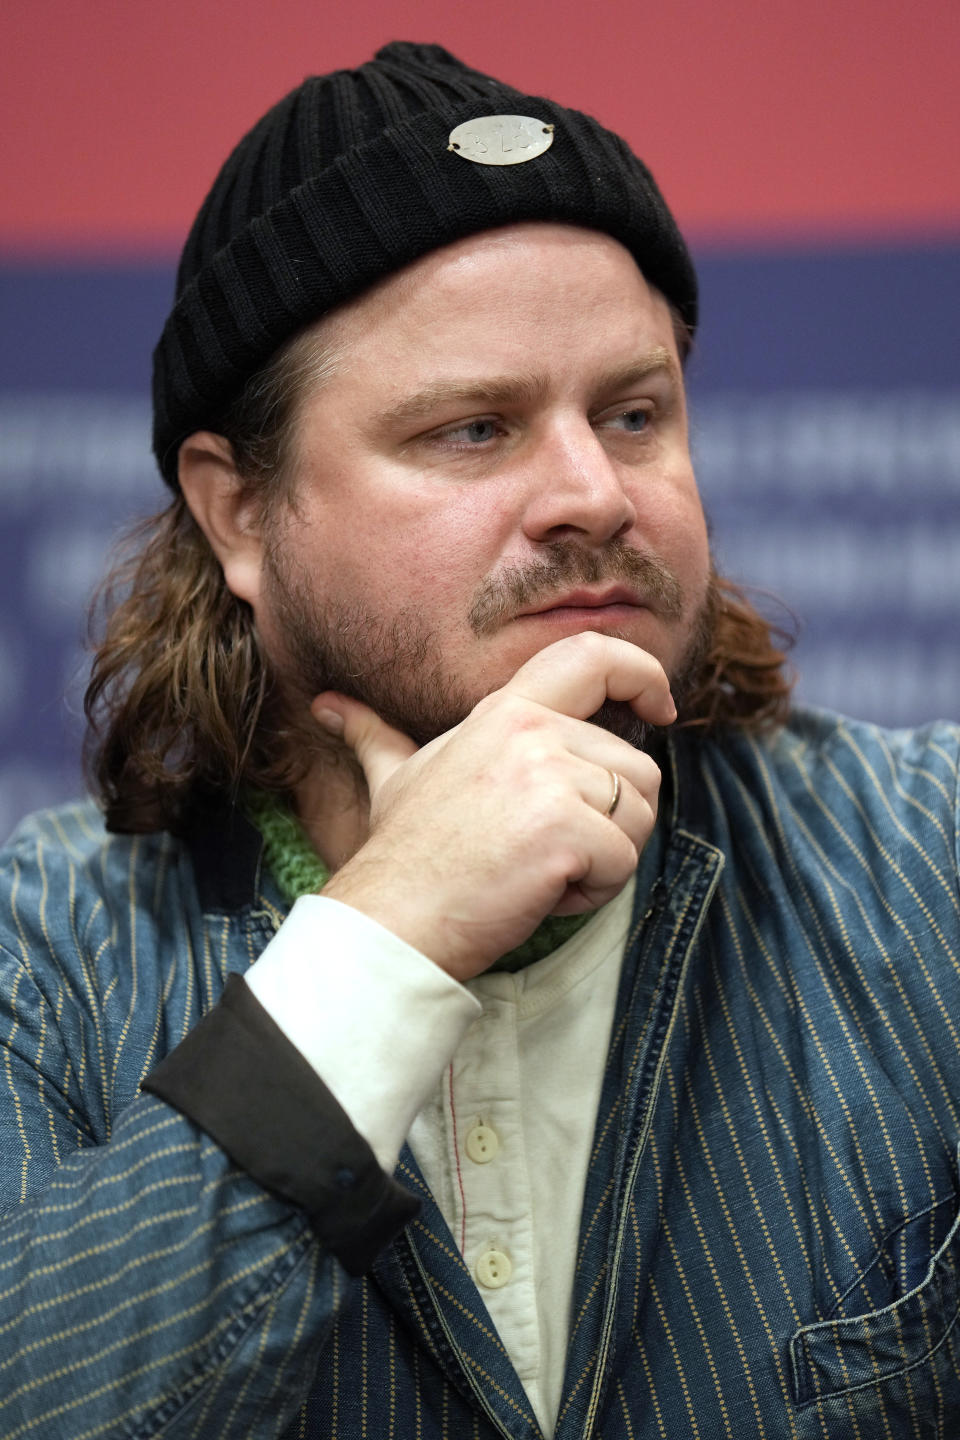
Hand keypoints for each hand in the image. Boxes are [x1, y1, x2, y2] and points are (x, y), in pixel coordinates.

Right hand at [312, 632, 673, 981]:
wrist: (392, 919)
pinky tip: (539, 893)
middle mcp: (532, 731)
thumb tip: (330, 706)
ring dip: (605, 858)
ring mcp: (550, 777)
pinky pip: (625, 862)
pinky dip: (593, 893)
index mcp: (505, 712)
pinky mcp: (567, 830)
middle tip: (543, 852)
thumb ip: (377, 736)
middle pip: (636, 767)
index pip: (592, 656)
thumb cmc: (402, 856)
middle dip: (611, 823)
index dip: (642, 672)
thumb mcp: (393, 778)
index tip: (659, 707)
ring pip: (639, 815)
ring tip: (539, 870)